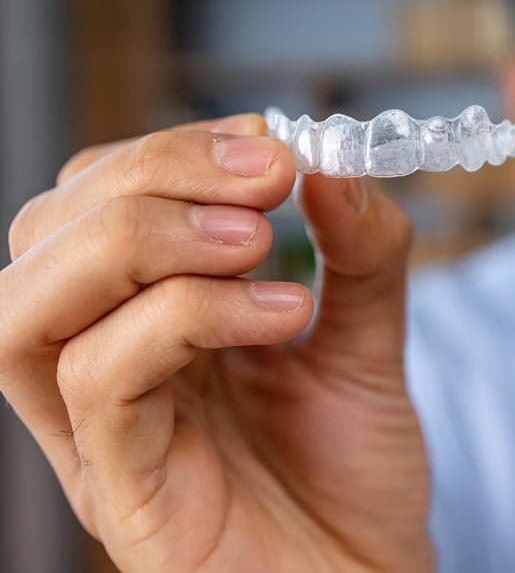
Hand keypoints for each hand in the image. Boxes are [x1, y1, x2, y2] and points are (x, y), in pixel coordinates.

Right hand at [0, 115, 431, 571]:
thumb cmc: (351, 472)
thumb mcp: (366, 340)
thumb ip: (359, 253)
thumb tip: (329, 161)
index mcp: (145, 318)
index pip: (95, 203)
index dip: (168, 152)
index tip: (267, 142)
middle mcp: (102, 366)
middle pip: (46, 235)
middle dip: (153, 177)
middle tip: (267, 177)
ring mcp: (97, 432)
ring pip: (30, 306)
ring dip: (142, 240)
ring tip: (257, 238)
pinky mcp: (115, 488)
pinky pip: (97, 380)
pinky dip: (186, 318)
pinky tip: (286, 314)